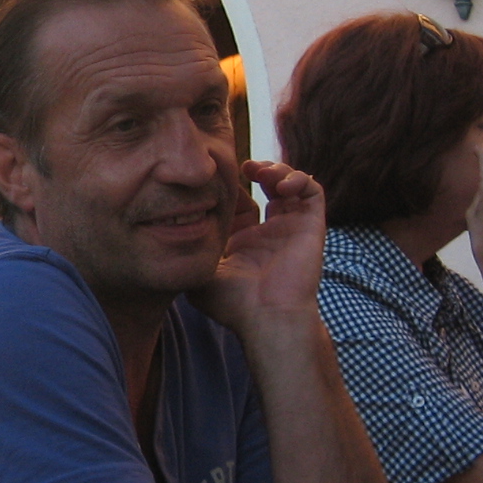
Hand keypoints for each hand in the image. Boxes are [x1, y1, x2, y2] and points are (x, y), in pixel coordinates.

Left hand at [196, 161, 324, 330]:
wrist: (267, 316)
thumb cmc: (233, 303)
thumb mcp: (200, 274)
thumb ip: (189, 254)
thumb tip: (169, 237)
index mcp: (243, 242)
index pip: (240, 202)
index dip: (230, 187)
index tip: (217, 182)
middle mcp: (268, 233)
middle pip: (267, 188)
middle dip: (257, 170)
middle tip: (244, 167)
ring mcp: (291, 229)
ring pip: (291, 185)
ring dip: (278, 170)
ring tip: (260, 171)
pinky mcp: (311, 226)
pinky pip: (313, 191)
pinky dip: (299, 179)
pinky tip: (279, 185)